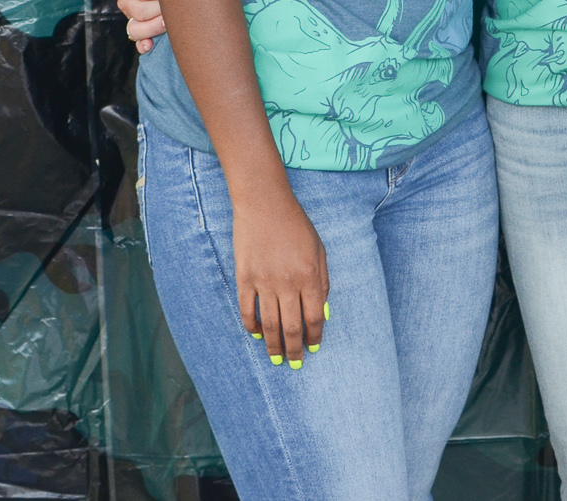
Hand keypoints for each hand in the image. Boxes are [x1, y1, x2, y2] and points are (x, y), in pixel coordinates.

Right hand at [115, 0, 165, 53]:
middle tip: (179, 7)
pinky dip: (143, 45)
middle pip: (139, 12)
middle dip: (161, 11)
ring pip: (135, 30)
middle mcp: (125, 0)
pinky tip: (151, 45)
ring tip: (170, 22)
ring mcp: (130, 17)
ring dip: (154, 28)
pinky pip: (137, 42)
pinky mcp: (139, 30)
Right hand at [234, 182, 328, 367]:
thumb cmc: (296, 225)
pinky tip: (257, 334)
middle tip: (294, 363)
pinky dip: (252, 326)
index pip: (314, 318)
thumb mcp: (319, 250)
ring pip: (270, 324)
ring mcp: (264, 282)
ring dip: (274, 345)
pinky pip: (247, 310)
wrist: (264, 204)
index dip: (314, 337)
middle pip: (293, 327)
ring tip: (276, 358)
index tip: (313, 348)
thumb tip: (322, 312)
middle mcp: (288, 283)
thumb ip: (323, 281)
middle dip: (294, 349)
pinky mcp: (244, 278)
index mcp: (310, 276)